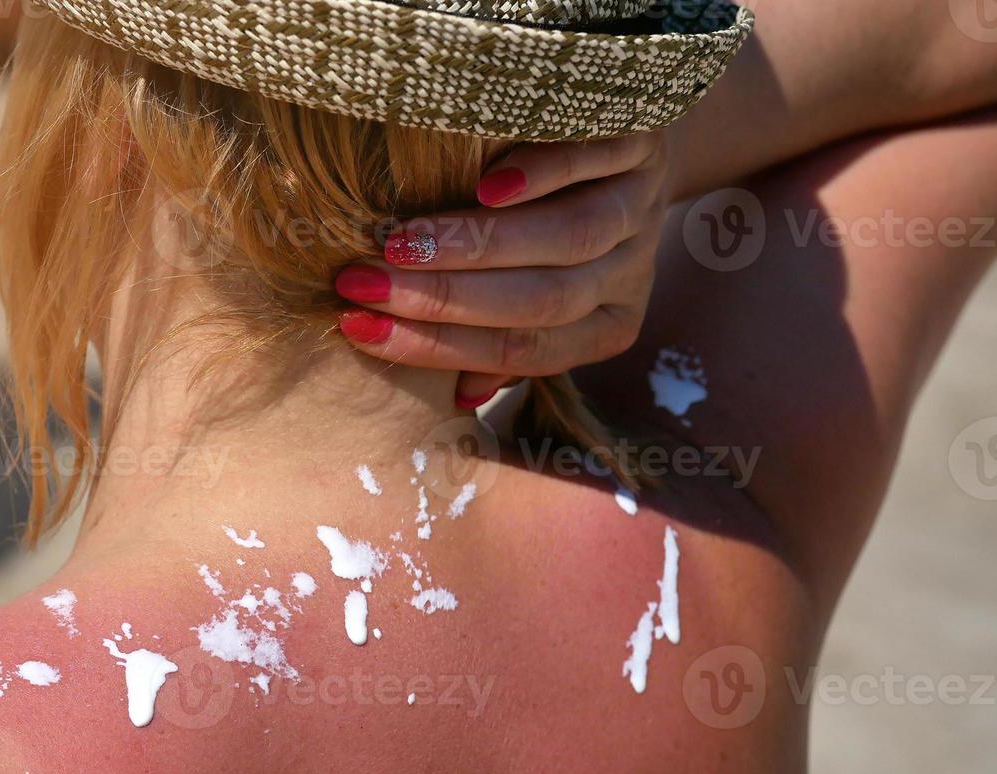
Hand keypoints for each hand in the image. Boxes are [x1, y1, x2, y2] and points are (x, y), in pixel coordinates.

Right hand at [333, 133, 669, 407]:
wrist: (636, 148)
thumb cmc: (561, 225)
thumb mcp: (542, 289)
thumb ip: (501, 339)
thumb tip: (458, 398)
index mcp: (604, 329)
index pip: (520, 351)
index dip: (437, 346)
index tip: (359, 327)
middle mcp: (627, 278)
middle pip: (541, 302)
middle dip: (444, 299)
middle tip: (364, 283)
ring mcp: (641, 211)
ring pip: (568, 240)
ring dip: (477, 246)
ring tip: (403, 242)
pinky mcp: (642, 147)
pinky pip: (598, 164)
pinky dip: (543, 176)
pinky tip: (487, 185)